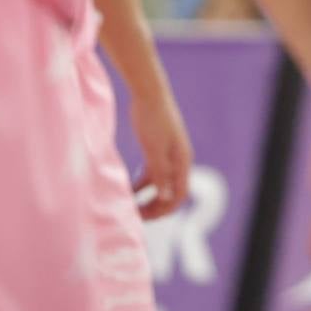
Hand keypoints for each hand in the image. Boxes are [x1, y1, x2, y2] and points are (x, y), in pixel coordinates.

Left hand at [130, 76, 194, 221]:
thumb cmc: (152, 119)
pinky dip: (141, 184)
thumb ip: (160, 173)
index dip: (166, 209)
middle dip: (156, 207)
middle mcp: (178, 160)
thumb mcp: (154, 148)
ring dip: (147, 197)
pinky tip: (128, 189)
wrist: (148, 92)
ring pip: (160, 184)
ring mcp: (168, 154)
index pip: (179, 194)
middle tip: (136, 217)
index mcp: (182, 160)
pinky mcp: (157, 149)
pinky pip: (152, 173)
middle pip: (171, 192)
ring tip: (130, 206)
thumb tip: (165, 197)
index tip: (146, 218)